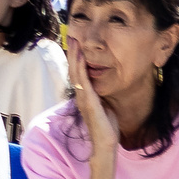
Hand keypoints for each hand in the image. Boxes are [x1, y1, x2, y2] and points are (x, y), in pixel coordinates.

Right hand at [64, 37, 117, 160]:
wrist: (105, 142)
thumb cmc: (106, 126)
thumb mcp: (105, 107)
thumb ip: (102, 97)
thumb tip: (103, 88)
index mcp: (86, 95)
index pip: (79, 74)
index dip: (78, 59)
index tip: (78, 44)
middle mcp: (82, 95)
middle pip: (74, 70)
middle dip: (73, 53)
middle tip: (72, 36)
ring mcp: (83, 98)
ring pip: (76, 73)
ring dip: (75, 57)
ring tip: (74, 42)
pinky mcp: (88, 102)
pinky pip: (83, 82)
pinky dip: (81, 68)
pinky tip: (81, 58)